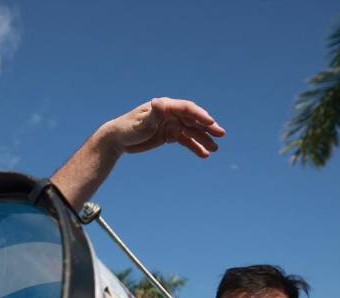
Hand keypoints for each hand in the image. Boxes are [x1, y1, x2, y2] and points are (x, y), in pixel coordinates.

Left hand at [104, 97, 224, 157]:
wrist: (118, 139)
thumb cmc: (128, 128)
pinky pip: (185, 140)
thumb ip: (153, 113)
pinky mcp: (168, 135)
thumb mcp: (141, 122)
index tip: (211, 123)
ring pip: (191, 131)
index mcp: (165, 106)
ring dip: (203, 139)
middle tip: (221, 134)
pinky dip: (194, 147)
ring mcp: (171, 124)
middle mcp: (170, 113)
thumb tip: (159, 102)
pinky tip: (203, 155)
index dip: (199, 115)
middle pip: (193, 119)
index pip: (187, 109)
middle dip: (207, 127)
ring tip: (214, 149)